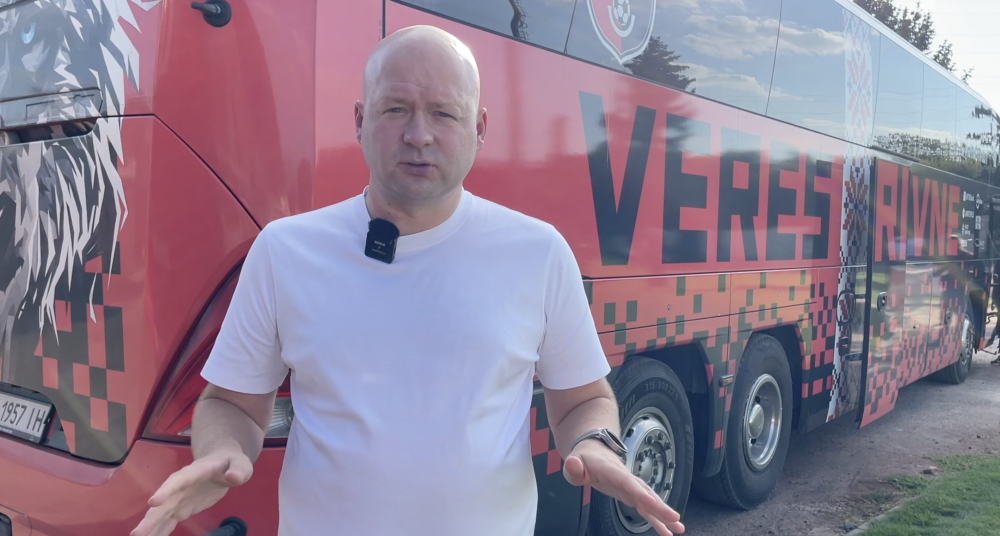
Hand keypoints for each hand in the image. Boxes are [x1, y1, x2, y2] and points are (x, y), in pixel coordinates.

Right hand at [130, 449, 252, 535]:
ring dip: (150, 528)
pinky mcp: (180, 509)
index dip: (166, 490)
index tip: (153, 502)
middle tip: (137, 534)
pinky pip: (167, 522)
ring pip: (161, 515)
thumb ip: (238, 470)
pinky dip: (158, 532)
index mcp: (194, 472)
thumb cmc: (231, 462)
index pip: (178, 481)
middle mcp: (180, 486)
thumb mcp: (240, 464)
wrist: (223, 464)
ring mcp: (178, 498)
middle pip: (164, 502)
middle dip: (151, 518)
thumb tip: (233, 477)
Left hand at [563, 439, 684, 534]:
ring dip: (664, 514)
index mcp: (612, 471)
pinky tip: (668, 532)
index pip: (627, 482)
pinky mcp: (632, 495)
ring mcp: (631, 488)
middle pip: (645, 492)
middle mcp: (626, 479)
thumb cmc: (584, 459)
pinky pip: (646, 509)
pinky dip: (657, 520)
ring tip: (679, 528)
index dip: (638, 491)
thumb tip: (573, 464)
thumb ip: (573, 466)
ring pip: (650, 501)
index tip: (651, 501)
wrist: (595, 450)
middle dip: (660, 506)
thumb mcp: (574, 461)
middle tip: (675, 519)